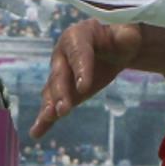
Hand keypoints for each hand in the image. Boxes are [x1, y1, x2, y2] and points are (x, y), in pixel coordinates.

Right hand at [30, 20, 147, 138]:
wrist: (114, 50)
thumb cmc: (119, 38)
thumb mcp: (127, 33)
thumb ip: (127, 36)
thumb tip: (127, 38)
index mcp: (78, 35)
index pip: (79, 52)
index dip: (80, 69)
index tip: (84, 89)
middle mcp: (62, 54)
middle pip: (60, 73)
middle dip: (61, 92)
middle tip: (63, 110)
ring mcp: (60, 73)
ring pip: (52, 90)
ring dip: (49, 105)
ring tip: (47, 119)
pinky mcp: (62, 91)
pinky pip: (52, 104)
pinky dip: (45, 119)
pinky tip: (37, 132)